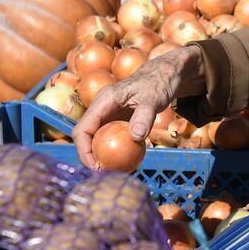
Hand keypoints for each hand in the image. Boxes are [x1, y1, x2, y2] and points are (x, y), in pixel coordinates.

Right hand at [71, 45, 204, 168]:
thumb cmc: (158, 82)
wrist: (166, 75)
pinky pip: (111, 137)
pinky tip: (128, 162)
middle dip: (90, 156)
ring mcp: (109, 114)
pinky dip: (115, 150)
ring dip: (101, 155)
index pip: (82, 129)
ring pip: (97, 138)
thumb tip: (134, 137)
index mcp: (103, 101)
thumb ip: (144, 116)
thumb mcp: (153, 98)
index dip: (83, 150)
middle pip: (86, 136)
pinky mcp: (118, 119)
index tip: (94, 167)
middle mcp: (102, 108)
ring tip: (114, 172)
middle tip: (103, 174)